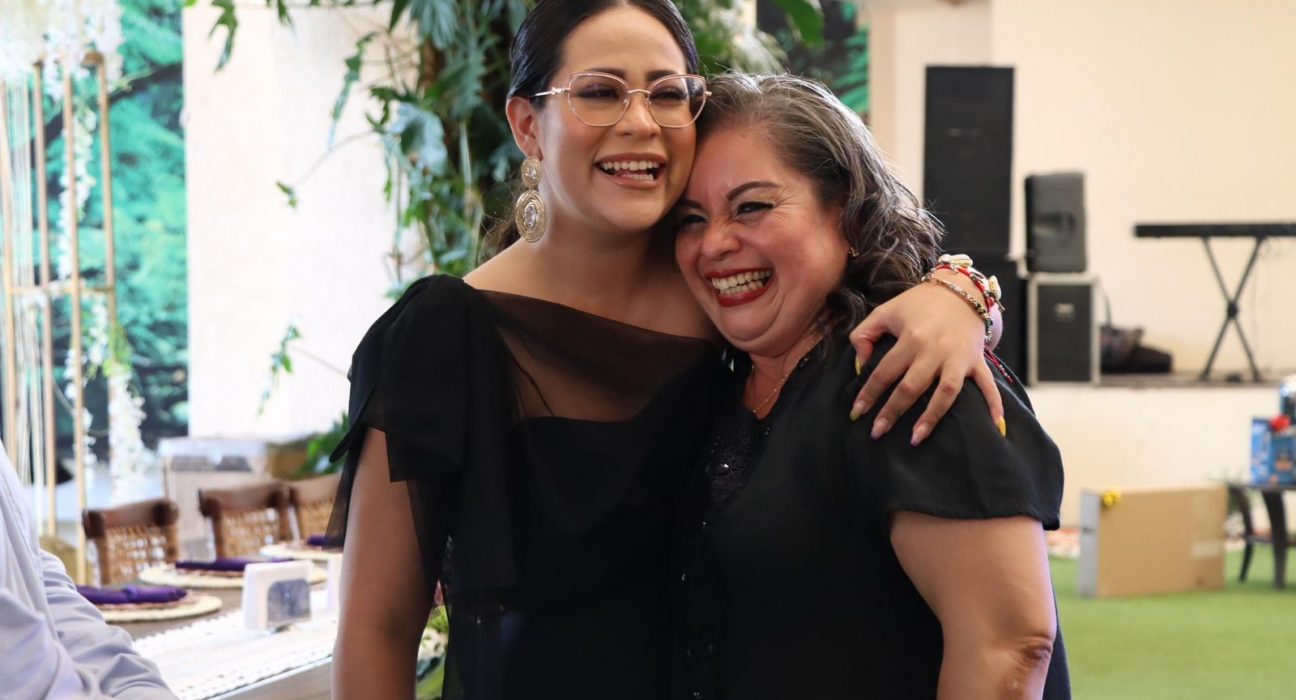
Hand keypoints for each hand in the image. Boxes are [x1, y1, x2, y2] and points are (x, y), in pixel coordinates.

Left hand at [848, 275, 1003, 444]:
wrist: (960, 289)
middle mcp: (935, 350)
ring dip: (931, 417)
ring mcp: (958, 358)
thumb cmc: (917, 303)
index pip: (884, 372)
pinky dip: (994, 405)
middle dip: (892, 412)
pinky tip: (996, 427)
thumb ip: (864, 335)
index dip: (868, 394)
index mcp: (910, 338)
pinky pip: (988, 385)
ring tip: (915, 439)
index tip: (856, 413)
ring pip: (946, 392)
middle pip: (911, 387)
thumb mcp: (885, 311)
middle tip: (877, 433)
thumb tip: (860, 365)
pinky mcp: (977, 361)